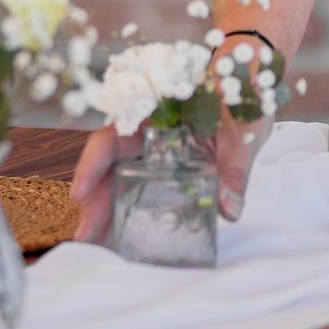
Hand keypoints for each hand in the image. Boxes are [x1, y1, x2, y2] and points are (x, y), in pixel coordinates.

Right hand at [69, 90, 277, 241]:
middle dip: (95, 202)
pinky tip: (123, 234)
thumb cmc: (238, 97)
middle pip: (110, 167)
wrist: (248, 85)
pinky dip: (129, 210)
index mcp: (154, 116)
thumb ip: (233, 168)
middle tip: (84, 237)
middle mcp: (147, 135)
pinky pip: (140, 188)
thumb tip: (229, 209)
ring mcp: (155, 152)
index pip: (112, 138)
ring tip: (97, 243)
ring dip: (107, 210)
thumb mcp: (239, 132)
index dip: (92, 165)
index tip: (79, 193)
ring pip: (120, 179)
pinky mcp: (167, 168)